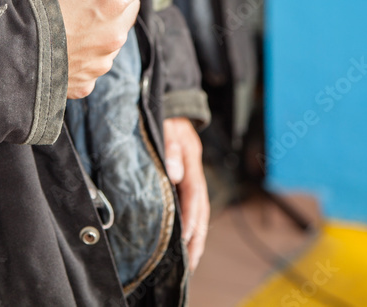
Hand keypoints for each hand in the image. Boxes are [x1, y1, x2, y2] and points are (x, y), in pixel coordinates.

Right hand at [25, 0, 159, 99]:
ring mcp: (101, 61)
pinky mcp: (85, 82)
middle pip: (130, 3)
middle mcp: (114, 33)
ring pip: (113, 33)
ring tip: (67, 12)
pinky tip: (58, 39)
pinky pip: (94, 61)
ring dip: (99, 21)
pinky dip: (83, 49)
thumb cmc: (21, 0)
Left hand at [163, 117, 209, 271]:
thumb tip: (174, 174)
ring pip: (199, 210)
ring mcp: (190, 174)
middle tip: (191, 263)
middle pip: (201, 209)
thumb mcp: (166, 125)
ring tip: (190, 261)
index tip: (186, 239)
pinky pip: (190, 204)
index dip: (190, 218)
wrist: (171, 101)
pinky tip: (184, 239)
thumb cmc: (165, 114)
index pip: (193, 195)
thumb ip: (171, 148)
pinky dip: (190, 223)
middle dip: (198, 237)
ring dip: (196, 235)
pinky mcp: (184, 176)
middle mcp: (193, 170)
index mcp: (191, 159)